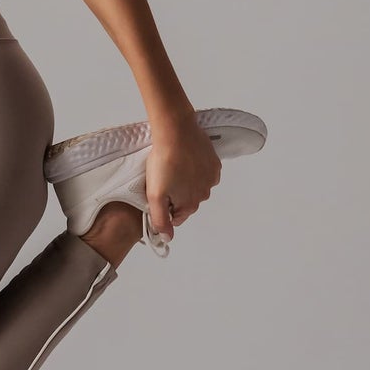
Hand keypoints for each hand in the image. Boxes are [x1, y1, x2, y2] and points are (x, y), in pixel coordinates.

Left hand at [145, 108, 222, 248]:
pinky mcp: (214, 162)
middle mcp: (205, 193)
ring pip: (195, 186)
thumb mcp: (155, 196)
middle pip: (186, 201)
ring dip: (185, 179)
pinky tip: (184, 158)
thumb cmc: (163, 161)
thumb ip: (160, 220)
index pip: (175, 216)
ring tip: (173, 165)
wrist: (176, 131)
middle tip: (163, 176)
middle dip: (175, 192)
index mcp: (191, 204)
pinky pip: (203, 171)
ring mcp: (211, 177)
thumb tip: (166, 238)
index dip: (164, 206)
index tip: (158, 191)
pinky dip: (194, 168)